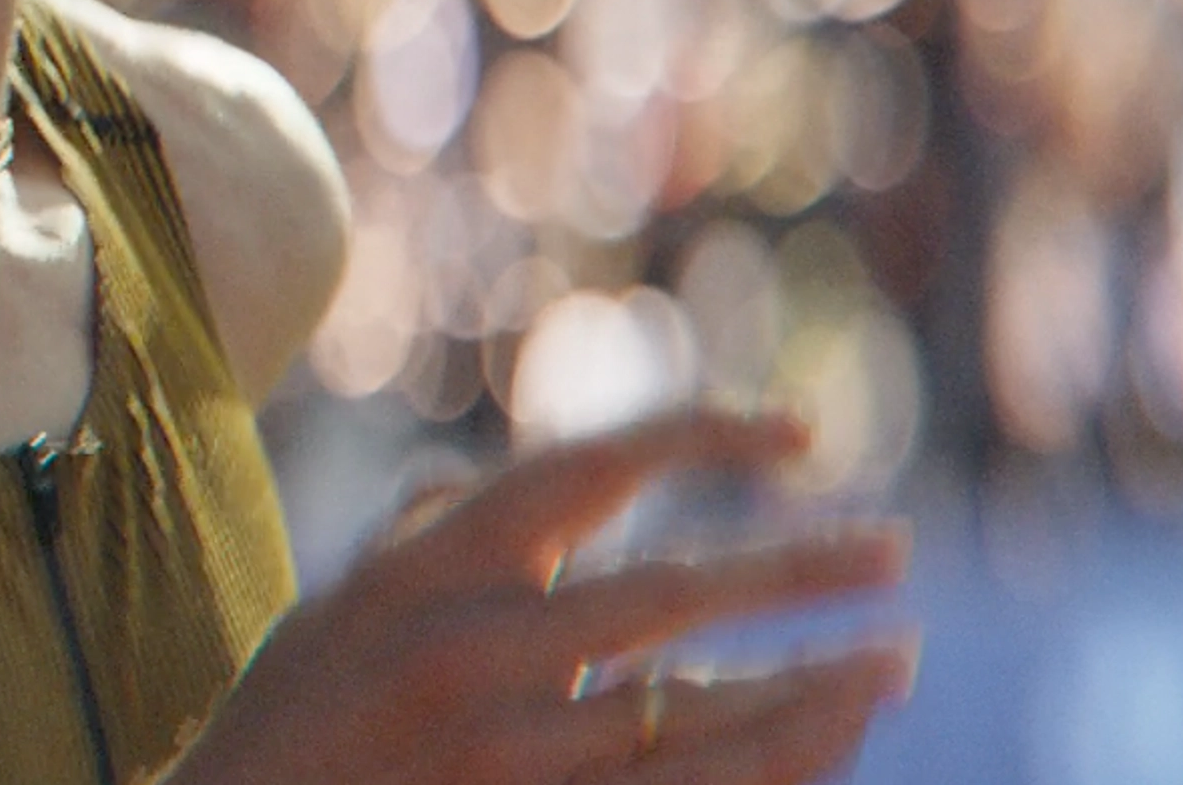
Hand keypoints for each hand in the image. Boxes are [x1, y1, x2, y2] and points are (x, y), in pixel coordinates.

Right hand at [164, 409, 914, 784]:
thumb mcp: (338, 602)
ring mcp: (503, 748)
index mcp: (431, 566)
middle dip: (796, 568)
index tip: (796, 432)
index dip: (700, 437)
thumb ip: (420, 535)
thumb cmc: (287, 717)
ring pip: (695, 713)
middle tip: (894, 551)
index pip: (589, 471)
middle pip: (671, 594)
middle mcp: (471, 646)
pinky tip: (824, 738)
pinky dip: (762, 764)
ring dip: (810, 689)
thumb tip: (488, 479)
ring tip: (891, 661)